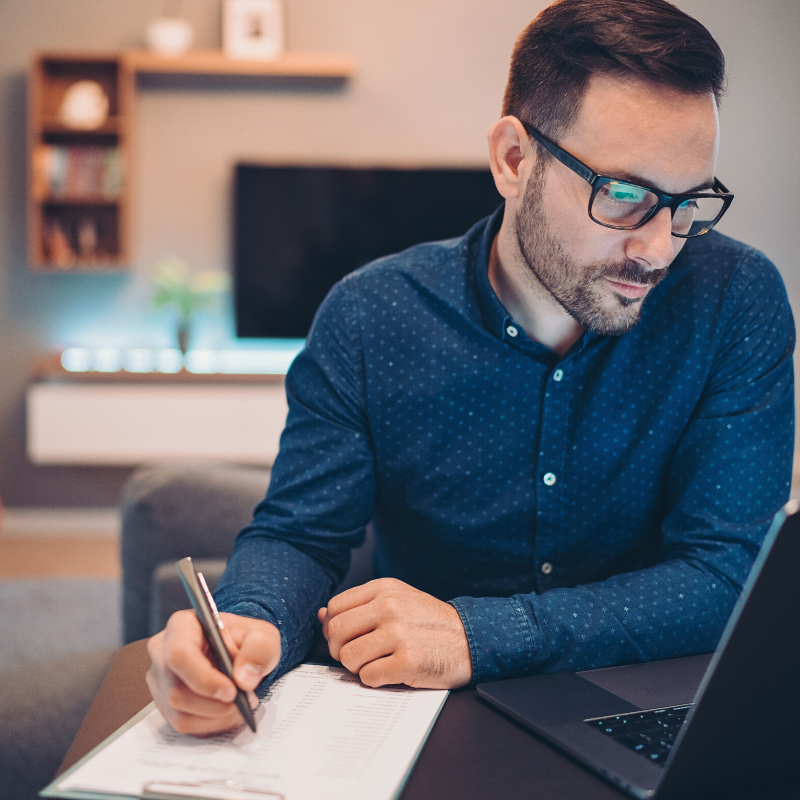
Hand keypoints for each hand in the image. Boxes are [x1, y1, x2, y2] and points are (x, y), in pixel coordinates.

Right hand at [146, 609, 280, 735]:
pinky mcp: (164, 702)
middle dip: (215, 703)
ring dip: (215, 716)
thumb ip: (259, 650)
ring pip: (179, 712)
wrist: (240, 652)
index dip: (204, 678)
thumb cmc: (245, 640)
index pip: (179, 654)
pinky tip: (228, 713)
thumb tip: (244, 679)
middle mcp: (163, 651)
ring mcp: (160, 679)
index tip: (232, 691)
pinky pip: (182, 724)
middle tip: (245, 700)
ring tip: (240, 704)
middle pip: (177, 690)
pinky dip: (210, 724)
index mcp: (182, 625)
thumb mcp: (262, 635)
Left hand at [317, 578, 471, 688]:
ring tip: (378, 662)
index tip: (345, 638)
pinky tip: (391, 671)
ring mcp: (398, 634)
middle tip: (356, 655)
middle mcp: (389, 607)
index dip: (333, 628)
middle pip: (336, 633)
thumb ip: (360, 606)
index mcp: (383, 589)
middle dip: (340, 650)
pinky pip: (368, 677)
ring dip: (358, 667)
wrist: (469, 639)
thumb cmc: (428, 622)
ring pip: (348, 657)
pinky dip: (375, 679)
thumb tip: (321, 615)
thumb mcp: (396, 600)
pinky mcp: (407, 661)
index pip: (334, 608)